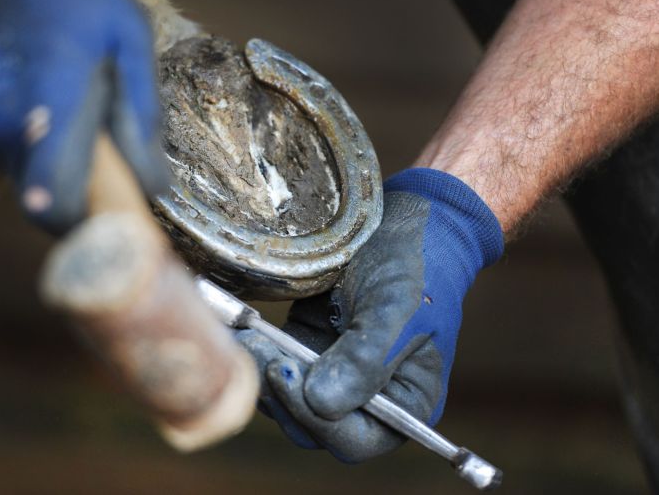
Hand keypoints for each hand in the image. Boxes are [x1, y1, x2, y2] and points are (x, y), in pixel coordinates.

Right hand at [0, 0, 166, 233]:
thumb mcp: (128, 37)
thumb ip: (139, 119)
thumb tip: (153, 189)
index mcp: (51, 97)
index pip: (54, 201)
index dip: (83, 225)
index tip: (106, 226)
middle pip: (42, 198)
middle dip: (74, 184)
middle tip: (95, 140)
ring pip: (18, 173)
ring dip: (45, 153)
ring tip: (56, 95)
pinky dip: (16, 133)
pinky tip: (26, 85)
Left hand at [238, 168, 503, 461]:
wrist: (403, 221)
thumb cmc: (414, 266)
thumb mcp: (396, 308)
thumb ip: (364, 360)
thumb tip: (320, 403)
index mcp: (406, 403)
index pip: (358, 438)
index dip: (320, 420)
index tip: (288, 374)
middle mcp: (369, 398)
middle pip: (316, 426)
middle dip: (283, 397)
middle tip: (261, 356)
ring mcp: (334, 374)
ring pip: (288, 400)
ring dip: (263, 377)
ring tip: (246, 340)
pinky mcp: (307, 349)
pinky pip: (278, 367)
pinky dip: (259, 354)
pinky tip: (244, 331)